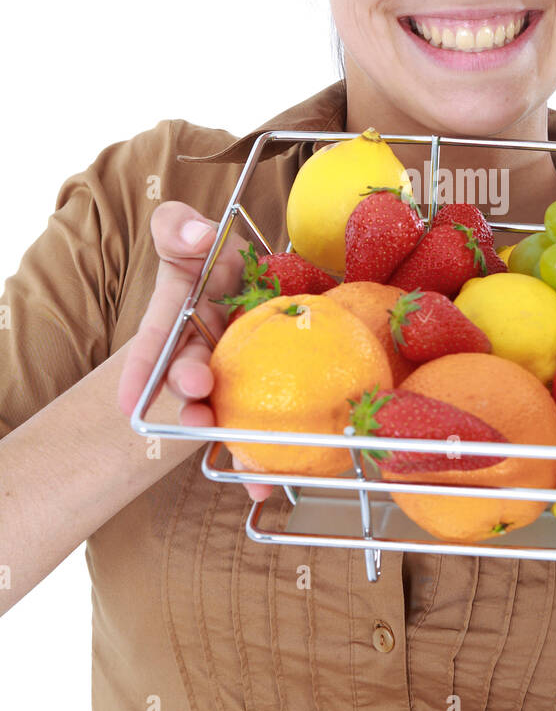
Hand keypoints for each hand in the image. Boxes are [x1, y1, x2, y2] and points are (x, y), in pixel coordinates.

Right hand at [117, 201, 272, 501]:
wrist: (261, 272)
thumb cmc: (214, 256)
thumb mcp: (191, 234)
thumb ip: (178, 229)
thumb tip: (196, 236)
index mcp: (175, 320)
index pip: (154, 342)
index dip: (141, 370)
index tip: (127, 401)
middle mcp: (197, 355)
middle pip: (188, 378)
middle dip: (188, 393)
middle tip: (197, 394)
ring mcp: (230, 377)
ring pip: (222, 413)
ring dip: (225, 438)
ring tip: (238, 459)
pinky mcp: (262, 392)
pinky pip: (261, 426)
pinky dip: (263, 456)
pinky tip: (272, 481)